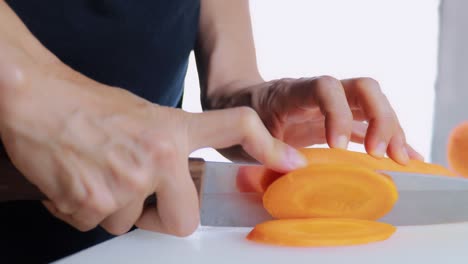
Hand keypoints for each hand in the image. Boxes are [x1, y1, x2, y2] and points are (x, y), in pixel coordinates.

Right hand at [0, 62, 305, 235]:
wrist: (37, 99)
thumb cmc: (89, 105)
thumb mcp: (146, 115)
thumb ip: (173, 144)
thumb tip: (184, 172)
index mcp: (174, 132)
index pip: (235, 128)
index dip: (267, 146)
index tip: (290, 161)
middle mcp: (157, 159)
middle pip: (183, 222)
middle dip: (161, 216)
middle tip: (139, 190)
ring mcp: (125, 184)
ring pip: (128, 223)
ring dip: (112, 205)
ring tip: (97, 170)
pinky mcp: (91, 203)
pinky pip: (94, 223)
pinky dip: (84, 207)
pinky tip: (78, 177)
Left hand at [206, 76, 422, 163]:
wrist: (236, 100)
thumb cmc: (238, 113)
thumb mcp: (241, 131)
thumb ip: (265, 146)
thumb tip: (300, 168)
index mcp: (293, 92)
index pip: (326, 87)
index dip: (339, 113)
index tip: (337, 147)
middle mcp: (318, 94)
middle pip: (363, 88)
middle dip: (381, 118)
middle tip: (380, 153)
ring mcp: (330, 106)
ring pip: (372, 105)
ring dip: (391, 129)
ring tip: (401, 160)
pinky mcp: (335, 122)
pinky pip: (367, 126)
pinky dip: (386, 140)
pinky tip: (403, 159)